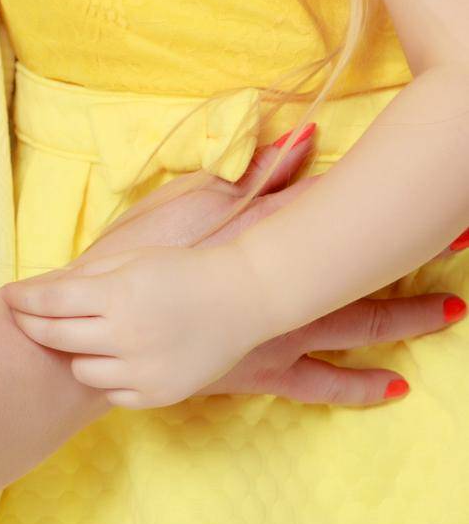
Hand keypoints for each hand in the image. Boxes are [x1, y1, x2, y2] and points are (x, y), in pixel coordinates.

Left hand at [3, 241, 260, 407]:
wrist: (239, 299)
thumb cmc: (181, 271)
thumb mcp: (131, 261)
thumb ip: (87, 278)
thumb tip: (43, 289)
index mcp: (116, 296)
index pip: (52, 301)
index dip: (23, 299)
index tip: (7, 297)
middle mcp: (125, 336)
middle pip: (57, 337)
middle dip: (33, 325)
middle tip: (21, 317)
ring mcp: (141, 370)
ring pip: (80, 370)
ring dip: (75, 352)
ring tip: (85, 336)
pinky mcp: (157, 395)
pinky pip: (111, 392)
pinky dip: (106, 375)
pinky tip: (114, 357)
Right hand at [4, 131, 466, 407]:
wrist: (92, 334)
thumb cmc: (132, 263)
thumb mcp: (186, 205)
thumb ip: (250, 176)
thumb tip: (304, 137)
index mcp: (262, 256)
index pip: (336, 225)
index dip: (386, 210)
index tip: (432, 199)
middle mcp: (278, 305)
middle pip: (360, 288)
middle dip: (413, 276)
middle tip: (461, 263)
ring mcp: (272, 343)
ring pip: (352, 337)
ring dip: (400, 326)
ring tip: (447, 319)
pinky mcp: (257, 373)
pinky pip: (321, 385)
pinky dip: (357, 385)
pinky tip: (391, 387)